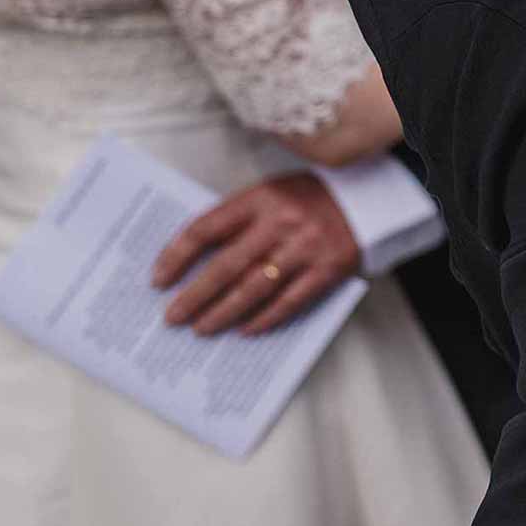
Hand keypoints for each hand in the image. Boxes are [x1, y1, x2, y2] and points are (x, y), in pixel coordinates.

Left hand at [151, 171, 362, 336]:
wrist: (367, 199)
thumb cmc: (310, 198)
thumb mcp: (269, 195)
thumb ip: (237, 221)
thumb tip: (194, 260)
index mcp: (261, 199)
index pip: (206, 229)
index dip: (177, 256)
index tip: (158, 279)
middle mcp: (282, 222)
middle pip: (227, 266)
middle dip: (195, 296)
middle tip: (174, 317)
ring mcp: (306, 247)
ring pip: (255, 288)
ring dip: (224, 312)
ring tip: (202, 328)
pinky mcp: (328, 269)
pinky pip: (290, 300)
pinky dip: (265, 318)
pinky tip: (246, 329)